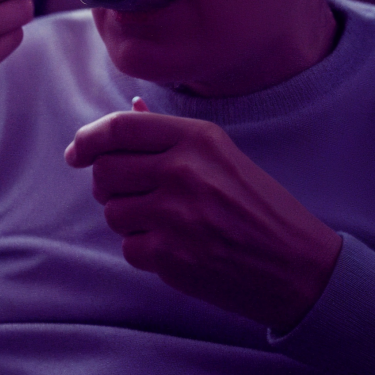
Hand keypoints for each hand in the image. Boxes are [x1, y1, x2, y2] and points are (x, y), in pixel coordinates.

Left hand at [65, 101, 341, 330]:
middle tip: (129, 194)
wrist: (297, 266)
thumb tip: (130, 108)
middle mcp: (184, 171)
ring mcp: (176, 215)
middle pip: (105, 170)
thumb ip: (172, 136)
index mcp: (198, 139)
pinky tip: (175, 248)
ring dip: (127, 220)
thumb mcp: (224, 157)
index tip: (77, 153)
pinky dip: (144, 250)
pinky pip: (128, 248)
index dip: (89, 139)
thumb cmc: (261, 208)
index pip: (120, 128)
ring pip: (112, 211)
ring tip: (163, 223)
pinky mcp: (171, 256)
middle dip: (107, 184)